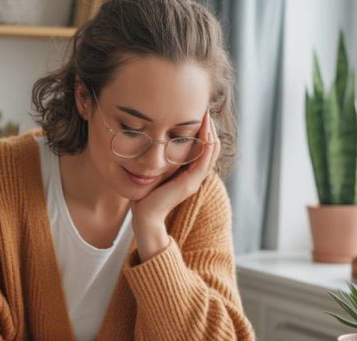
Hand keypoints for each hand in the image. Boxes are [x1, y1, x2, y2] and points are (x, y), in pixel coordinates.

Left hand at [131, 110, 221, 259]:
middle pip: (211, 147)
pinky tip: (205, 131)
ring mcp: (195, 180)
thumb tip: (155, 141)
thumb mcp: (156, 171)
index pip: (203, 147)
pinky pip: (204, 160)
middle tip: (205, 108)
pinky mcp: (190, 183)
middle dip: (209, 127)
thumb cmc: (146, 195)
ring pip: (210, 151)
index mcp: (189, 172)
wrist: (145, 216)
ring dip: (210, 132)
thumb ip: (161, 159)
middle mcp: (195, 175)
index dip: (203, 130)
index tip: (198, 112)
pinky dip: (206, 145)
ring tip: (206, 114)